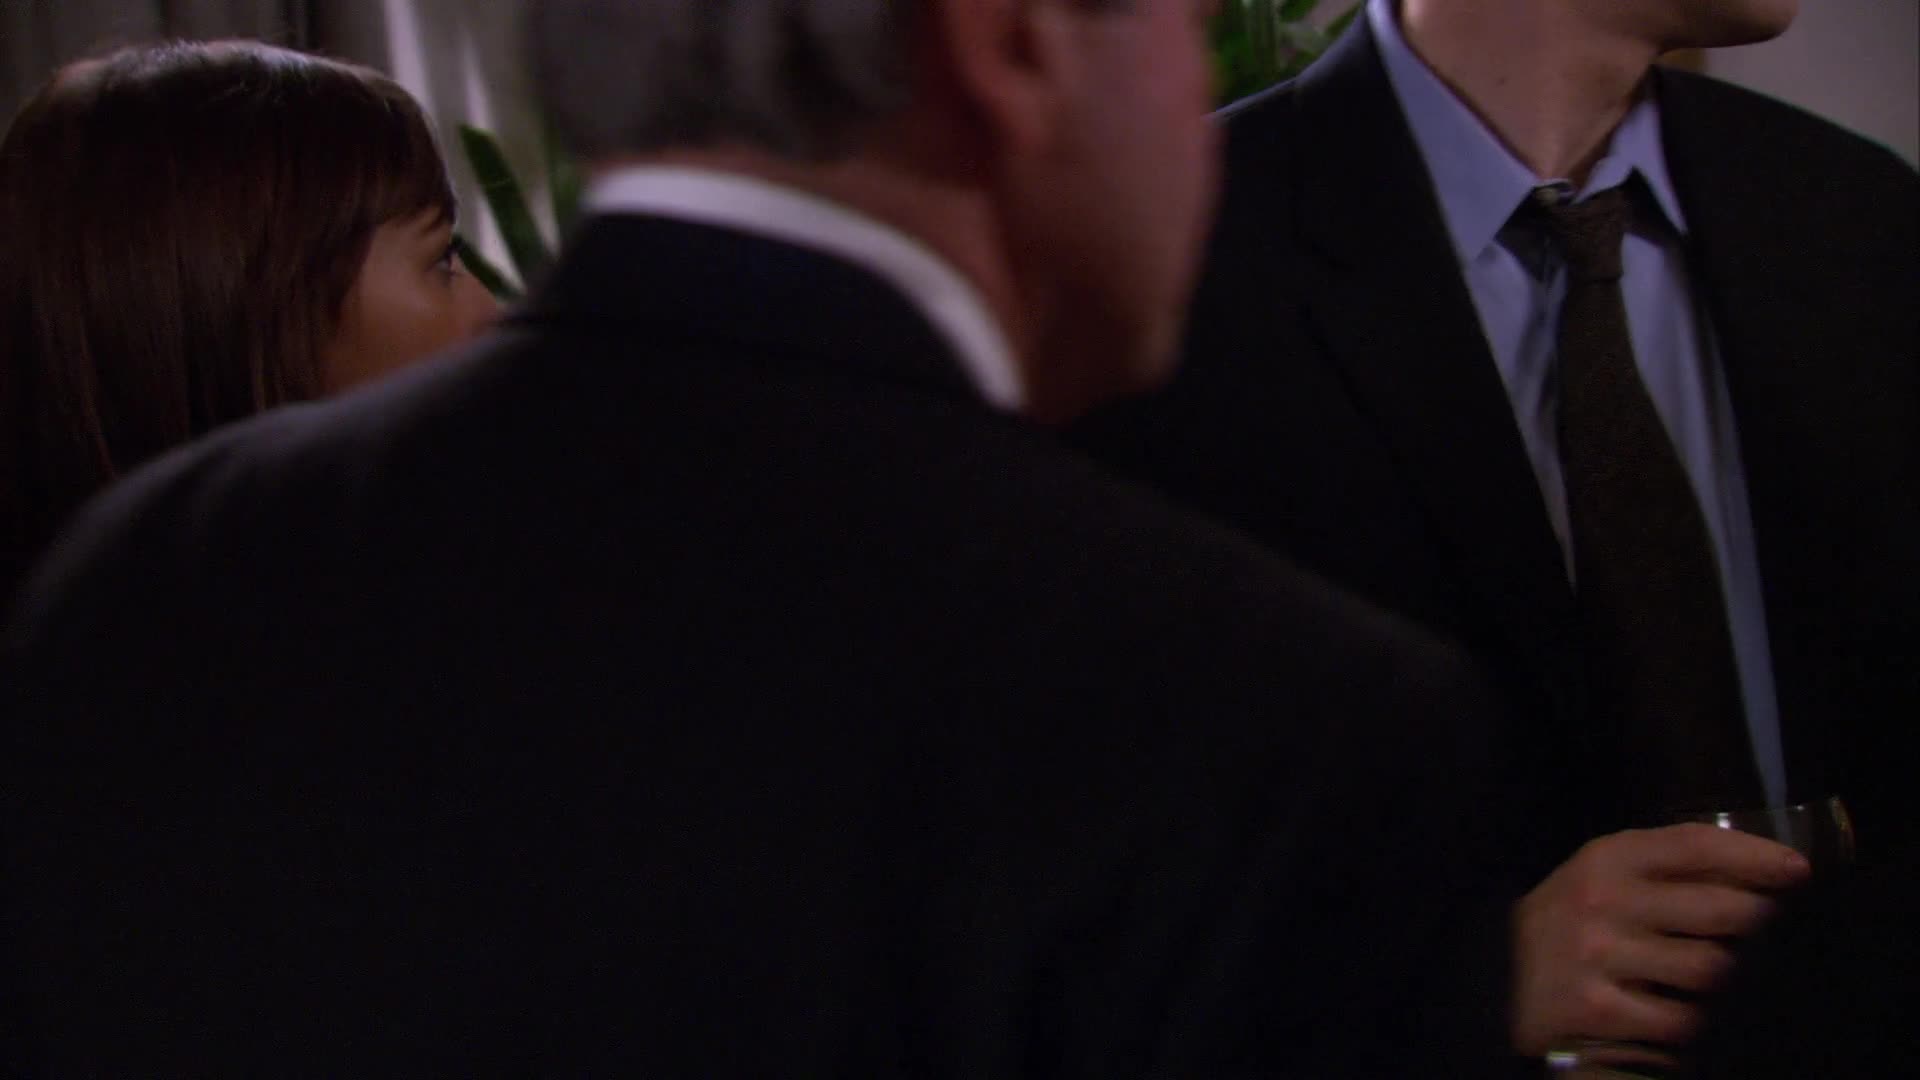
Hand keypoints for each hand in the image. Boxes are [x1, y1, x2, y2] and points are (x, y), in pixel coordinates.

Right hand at [1510, 823, 1810, 1056]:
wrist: (1497, 981)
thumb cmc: (1569, 925)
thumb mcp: (1603, 877)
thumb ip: (1663, 868)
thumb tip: (1756, 872)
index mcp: (1605, 858)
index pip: (1695, 846)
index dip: (1755, 857)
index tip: (1797, 870)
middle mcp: (1602, 900)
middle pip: (1723, 910)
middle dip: (1753, 922)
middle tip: (1754, 928)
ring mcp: (1599, 955)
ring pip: (1711, 968)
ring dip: (1716, 977)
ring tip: (1694, 976)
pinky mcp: (1601, 1009)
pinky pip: (1683, 1018)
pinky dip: (1686, 1020)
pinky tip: (1665, 1010)